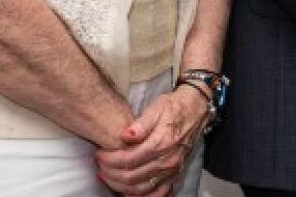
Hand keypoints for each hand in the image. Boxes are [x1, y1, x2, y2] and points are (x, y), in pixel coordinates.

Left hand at [94, 87, 209, 195]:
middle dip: (111, 174)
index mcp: (161, 142)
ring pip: (141, 188)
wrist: (196, 109)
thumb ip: (140, 123)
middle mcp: (167, 159)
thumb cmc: (173, 107)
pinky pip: (158, 193)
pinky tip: (129, 194)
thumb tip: (125, 135)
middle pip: (132, 177)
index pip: (128, 159)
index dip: (109, 159)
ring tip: (109, 177)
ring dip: (121, 187)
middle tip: (100, 166)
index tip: (99, 154)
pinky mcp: (175, 173)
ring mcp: (172, 169)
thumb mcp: (156, 107)